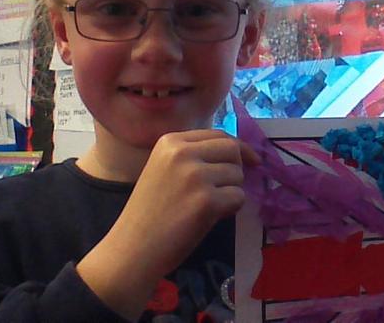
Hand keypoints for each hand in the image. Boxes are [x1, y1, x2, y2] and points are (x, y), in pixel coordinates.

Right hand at [78, 130, 259, 319]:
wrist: (132, 248)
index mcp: (171, 141)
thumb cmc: (149, 213)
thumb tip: (239, 153)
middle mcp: (183, 152)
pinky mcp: (206, 201)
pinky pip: (238, 197)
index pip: (218, 134)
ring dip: (232, 192)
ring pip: (237, 175)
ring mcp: (195, 176)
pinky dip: (231, 209)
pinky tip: (211, 218)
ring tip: (209, 207)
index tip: (250, 160)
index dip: (238, 147)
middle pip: (232, 150)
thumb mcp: (164, 170)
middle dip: (237, 169)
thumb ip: (193, 157)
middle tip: (226, 188)